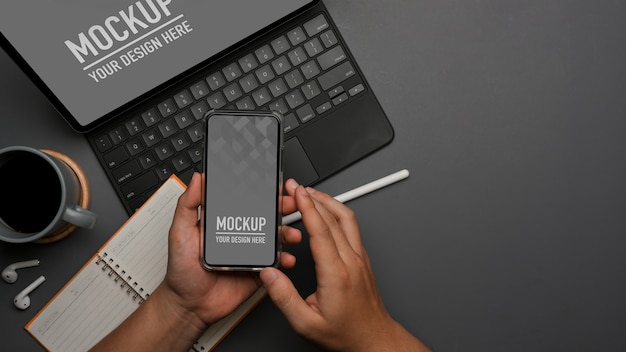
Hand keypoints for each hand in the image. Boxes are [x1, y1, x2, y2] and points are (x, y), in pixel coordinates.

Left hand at [162, 172, 301, 327]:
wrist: (189, 306)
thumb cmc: (181, 272)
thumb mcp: (180, 233)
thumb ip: (188, 205)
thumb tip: (197, 180)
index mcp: (223, 223)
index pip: (245, 202)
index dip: (260, 193)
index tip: (272, 185)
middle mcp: (239, 235)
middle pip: (265, 217)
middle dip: (281, 209)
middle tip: (289, 204)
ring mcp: (249, 253)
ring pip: (274, 239)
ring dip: (287, 233)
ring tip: (291, 234)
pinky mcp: (257, 272)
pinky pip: (275, 263)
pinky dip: (284, 259)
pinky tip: (285, 258)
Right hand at [260, 179, 429, 351]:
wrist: (374, 340)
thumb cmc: (345, 334)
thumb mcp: (306, 323)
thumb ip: (284, 298)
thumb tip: (269, 274)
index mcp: (336, 274)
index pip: (321, 231)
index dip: (307, 208)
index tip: (297, 192)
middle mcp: (351, 262)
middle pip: (334, 219)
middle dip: (314, 198)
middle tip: (297, 187)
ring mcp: (360, 259)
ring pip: (347, 220)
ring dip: (329, 202)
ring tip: (312, 193)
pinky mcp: (364, 261)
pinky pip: (352, 229)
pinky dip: (337, 214)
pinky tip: (328, 214)